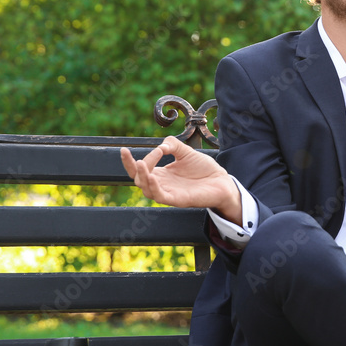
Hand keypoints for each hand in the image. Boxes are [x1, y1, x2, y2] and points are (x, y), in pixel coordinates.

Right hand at [119, 137, 241, 224]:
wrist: (222, 181)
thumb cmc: (204, 169)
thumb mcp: (186, 152)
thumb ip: (172, 145)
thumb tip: (160, 146)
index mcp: (161, 174)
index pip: (139, 170)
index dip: (128, 162)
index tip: (123, 149)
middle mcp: (162, 184)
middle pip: (138, 180)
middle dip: (134, 169)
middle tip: (138, 159)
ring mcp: (169, 193)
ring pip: (147, 190)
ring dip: (142, 177)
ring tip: (141, 164)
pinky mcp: (178, 200)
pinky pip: (161, 196)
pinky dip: (154, 187)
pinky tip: (151, 177)